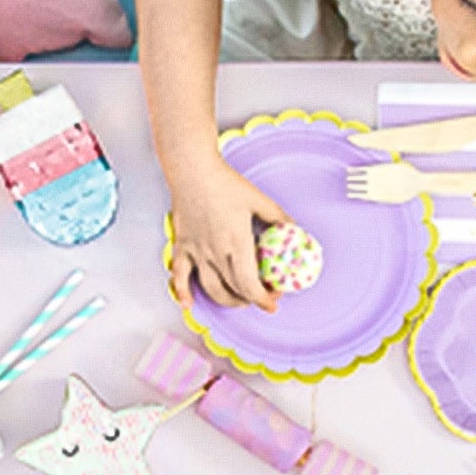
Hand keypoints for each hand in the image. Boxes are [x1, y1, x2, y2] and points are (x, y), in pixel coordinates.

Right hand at [168, 155, 285, 310]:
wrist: (192, 170)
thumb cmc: (224, 182)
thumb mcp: (259, 200)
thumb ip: (279, 219)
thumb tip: (296, 231)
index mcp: (236, 242)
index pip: (250, 284)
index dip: (263, 299)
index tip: (272, 303)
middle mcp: (215, 252)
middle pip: (234, 290)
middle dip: (251, 299)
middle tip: (262, 295)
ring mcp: (196, 251)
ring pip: (211, 289)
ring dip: (226, 301)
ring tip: (238, 301)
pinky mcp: (182, 246)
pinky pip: (179, 275)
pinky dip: (182, 292)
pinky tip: (188, 303)